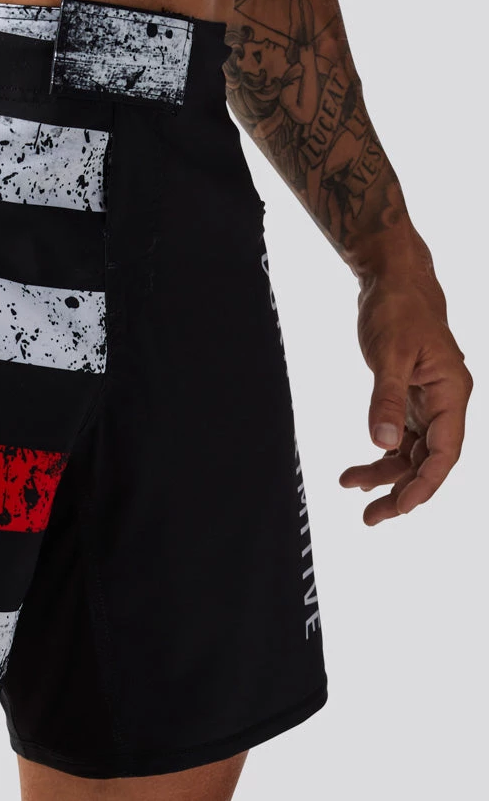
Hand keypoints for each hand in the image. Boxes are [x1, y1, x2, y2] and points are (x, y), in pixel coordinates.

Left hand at [339, 270, 472, 525]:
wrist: (394, 283)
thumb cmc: (397, 311)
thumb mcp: (388, 354)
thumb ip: (384, 399)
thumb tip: (382, 443)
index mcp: (452, 394)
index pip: (445, 453)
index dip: (425, 486)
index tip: (399, 509)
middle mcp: (446, 403)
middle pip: (429, 461)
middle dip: (402, 491)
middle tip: (370, 518)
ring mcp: (428, 403)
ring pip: (413, 453)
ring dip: (385, 475)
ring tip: (349, 486)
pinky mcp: (409, 399)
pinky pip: (401, 438)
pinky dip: (381, 455)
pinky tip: (357, 471)